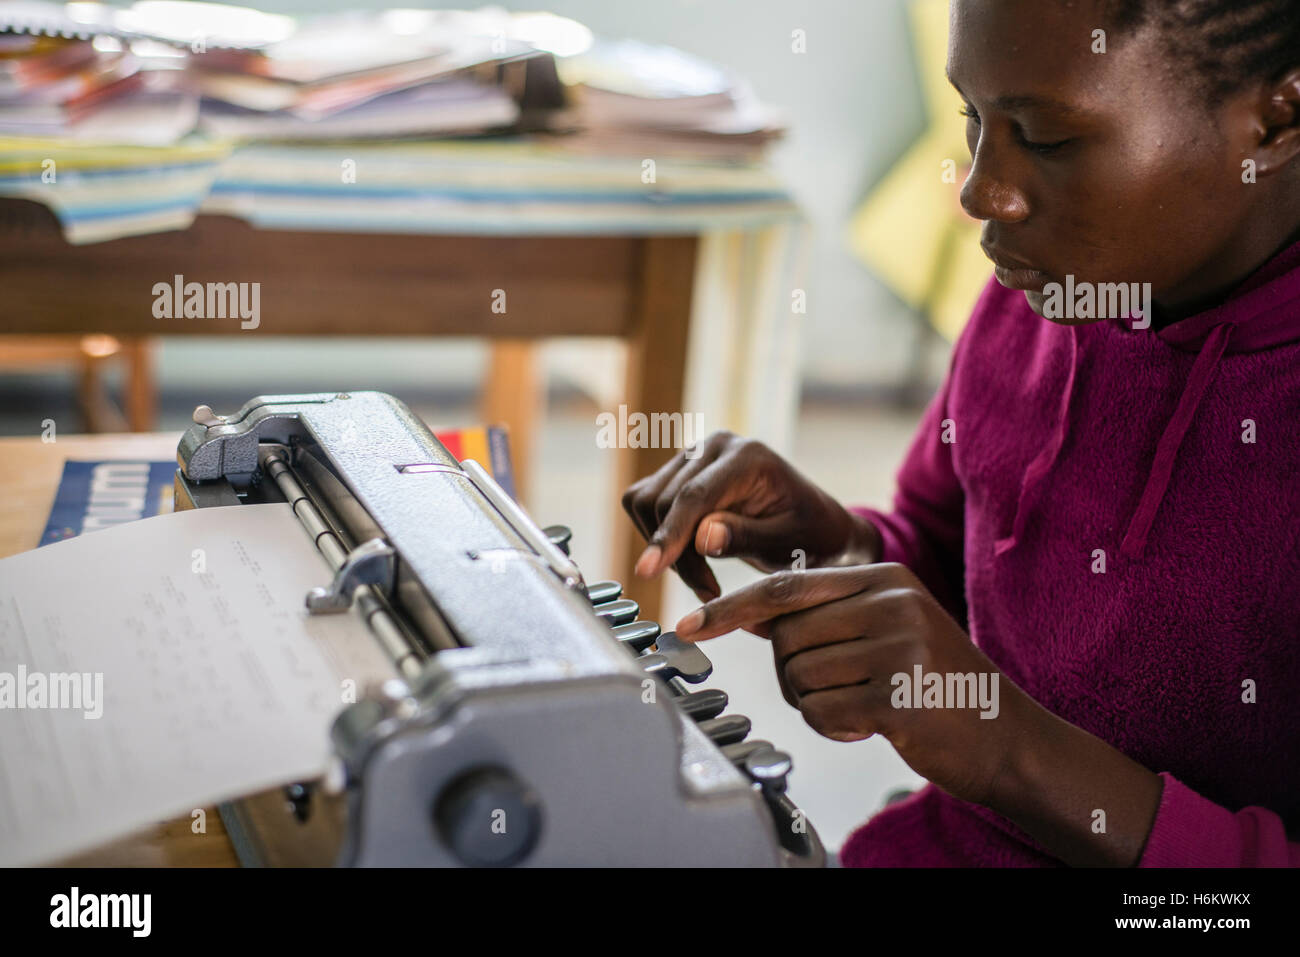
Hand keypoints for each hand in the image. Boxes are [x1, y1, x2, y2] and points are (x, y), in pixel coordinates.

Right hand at [621, 431, 880, 601]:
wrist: (812, 524)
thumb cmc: (808, 534)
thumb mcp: (788, 541)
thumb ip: (746, 536)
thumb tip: (702, 537)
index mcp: (747, 456)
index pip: (694, 495)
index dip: (669, 535)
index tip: (648, 570)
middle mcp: (714, 446)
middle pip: (665, 502)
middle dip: (677, 555)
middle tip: (708, 591)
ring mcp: (692, 456)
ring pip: (647, 503)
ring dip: (666, 548)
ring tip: (704, 576)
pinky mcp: (677, 472)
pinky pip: (643, 505)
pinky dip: (660, 538)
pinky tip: (690, 558)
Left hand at [674, 563, 1029, 807]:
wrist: (1006, 736)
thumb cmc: (934, 684)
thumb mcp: (887, 629)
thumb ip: (823, 615)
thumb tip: (746, 612)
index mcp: (885, 579)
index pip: (785, 586)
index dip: (730, 607)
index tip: (687, 624)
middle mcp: (892, 603)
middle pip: (785, 637)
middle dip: (793, 674)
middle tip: (834, 691)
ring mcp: (899, 648)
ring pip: (799, 677)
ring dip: (816, 703)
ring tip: (861, 705)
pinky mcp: (899, 696)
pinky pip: (822, 711)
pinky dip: (834, 727)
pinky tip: (871, 725)